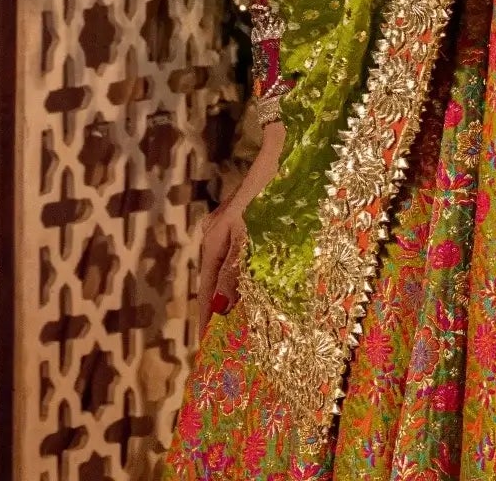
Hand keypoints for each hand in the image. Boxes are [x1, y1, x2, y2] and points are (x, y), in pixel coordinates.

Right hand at [197, 115, 285, 336]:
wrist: (290, 143)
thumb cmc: (274, 187)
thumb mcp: (253, 232)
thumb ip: (235, 270)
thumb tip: (218, 309)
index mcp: (214, 236)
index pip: (205, 289)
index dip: (206, 321)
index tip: (208, 353)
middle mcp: (220, 232)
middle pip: (217, 282)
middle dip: (223, 314)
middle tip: (232, 350)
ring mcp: (237, 226)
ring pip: (234, 272)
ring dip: (241, 299)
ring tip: (249, 332)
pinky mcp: (254, 221)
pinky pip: (247, 260)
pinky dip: (252, 280)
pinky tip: (265, 296)